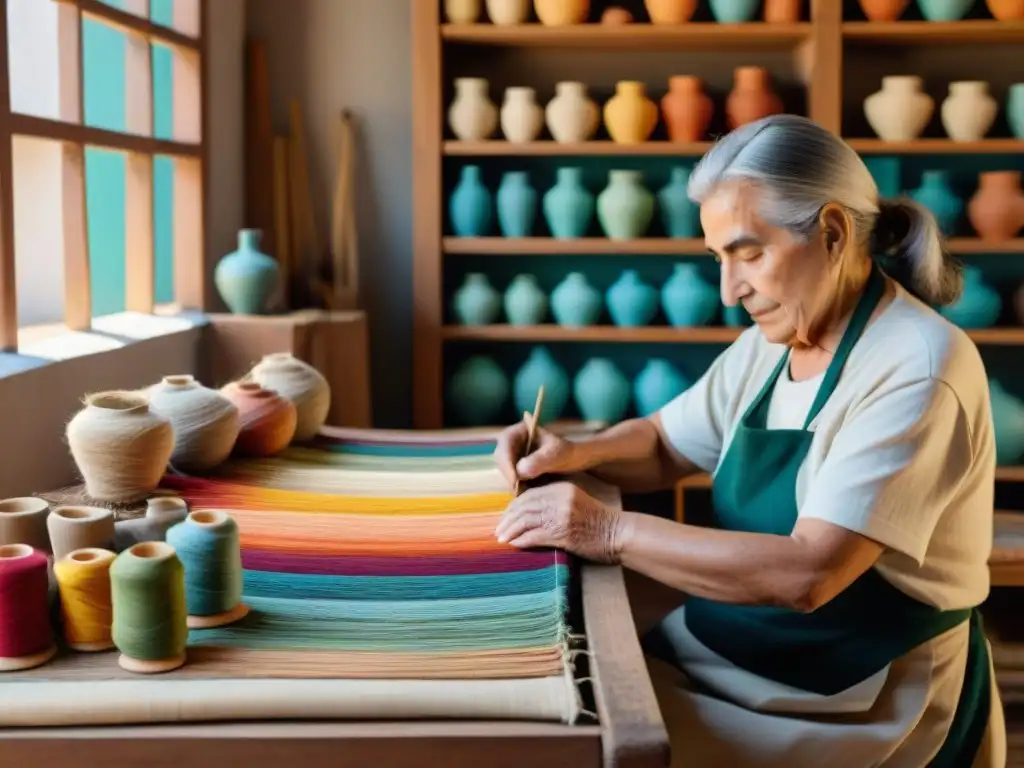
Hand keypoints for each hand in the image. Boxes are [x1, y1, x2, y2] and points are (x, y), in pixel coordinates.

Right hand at [493, 421, 583, 489]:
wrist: (576, 463)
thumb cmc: (568, 453)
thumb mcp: (557, 454)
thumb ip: (540, 460)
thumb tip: (520, 470)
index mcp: (520, 430)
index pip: (505, 442)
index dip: (506, 461)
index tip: (515, 479)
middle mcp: (512, 442)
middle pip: (501, 458)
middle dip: (509, 475)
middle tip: (521, 490)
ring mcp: (513, 457)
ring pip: (505, 471)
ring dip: (514, 483)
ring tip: (529, 492)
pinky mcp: (516, 470)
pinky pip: (511, 480)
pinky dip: (518, 487)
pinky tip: (529, 492)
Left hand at [494, 482, 623, 563]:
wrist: (619, 534)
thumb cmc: (598, 522)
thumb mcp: (575, 503)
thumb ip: (553, 503)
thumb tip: (526, 513)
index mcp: (562, 488)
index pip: (529, 495)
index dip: (513, 507)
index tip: (506, 517)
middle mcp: (559, 498)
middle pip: (524, 507)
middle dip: (508, 519)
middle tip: (498, 531)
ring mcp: (561, 516)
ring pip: (525, 521)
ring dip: (510, 531)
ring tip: (502, 539)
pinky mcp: (563, 533)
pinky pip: (534, 536)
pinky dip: (521, 541)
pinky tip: (515, 546)